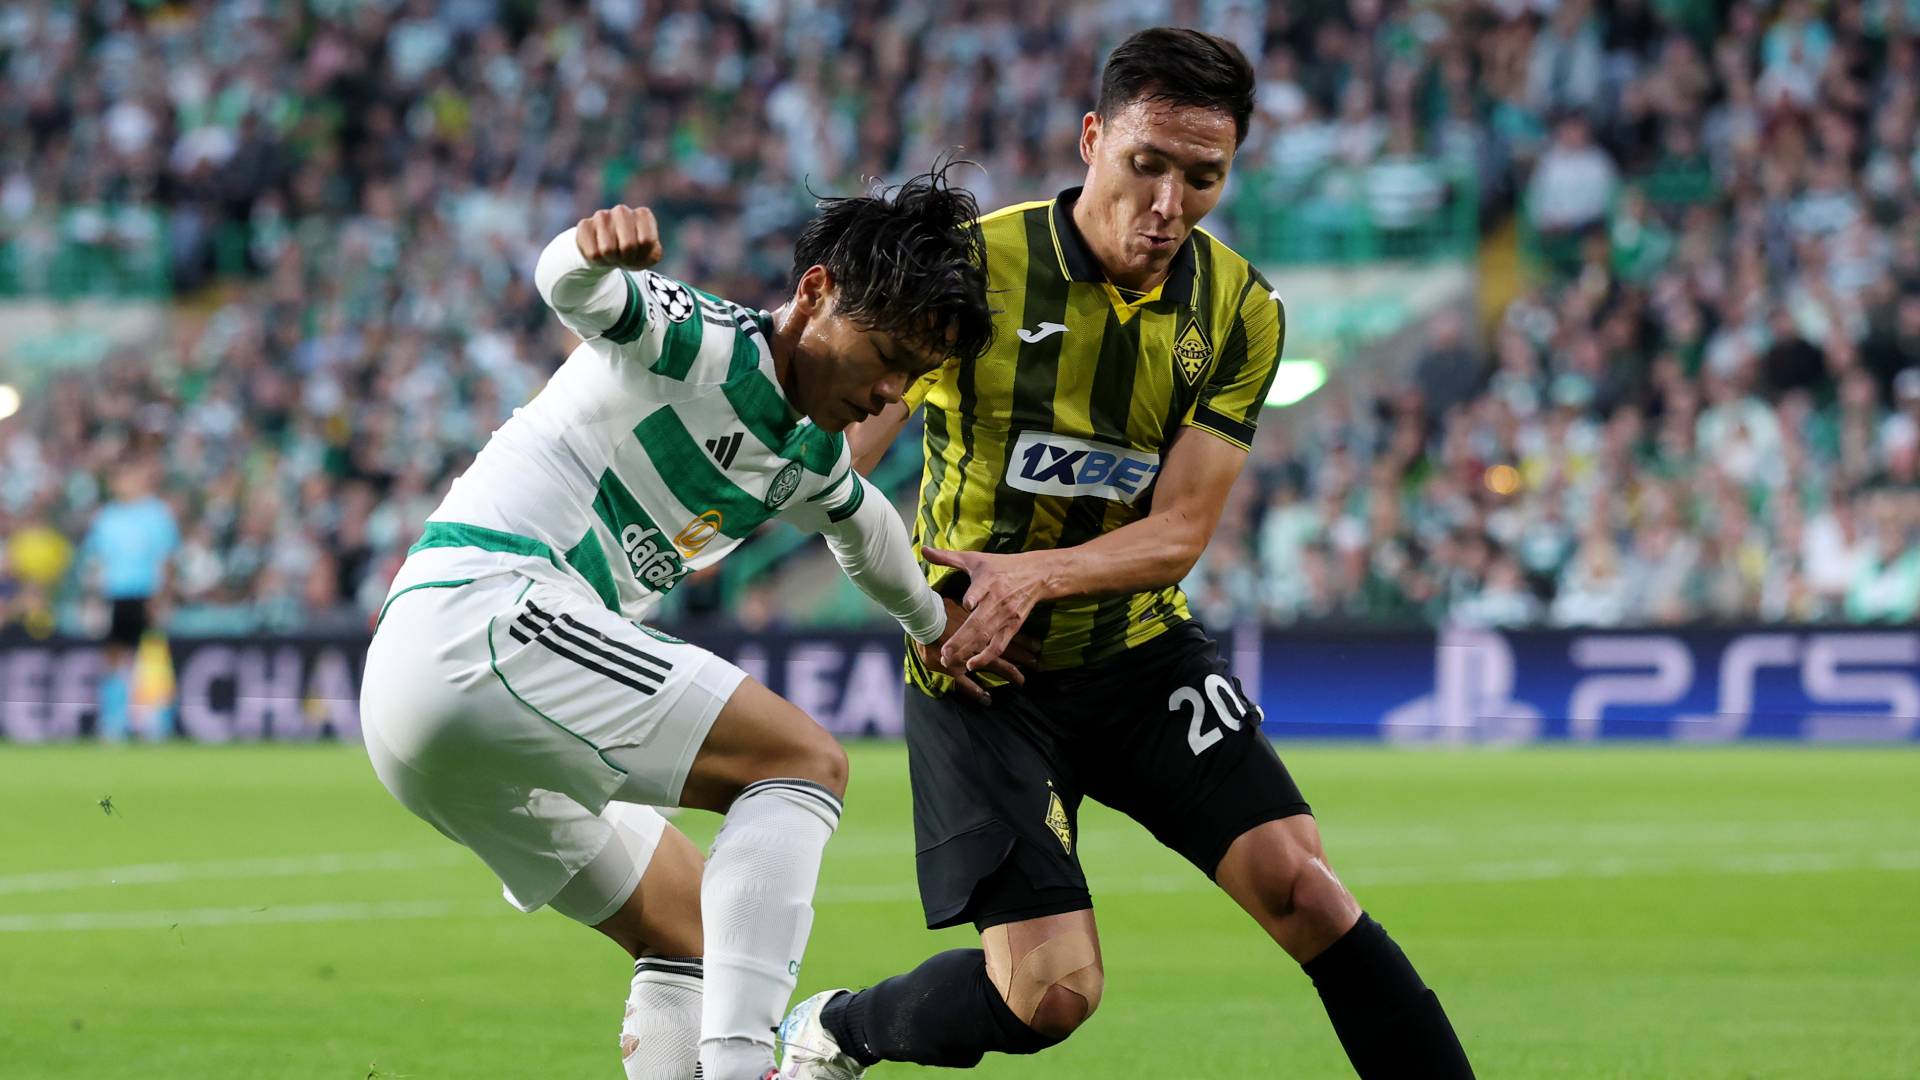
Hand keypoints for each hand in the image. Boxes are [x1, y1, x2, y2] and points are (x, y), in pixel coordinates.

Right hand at [575, 205, 662, 270]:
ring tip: (612, 254)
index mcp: (643, 214)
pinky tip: (600, 253)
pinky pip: (592, 253)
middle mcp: (622, 211)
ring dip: (611, 259)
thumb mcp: (649, 256)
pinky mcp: (584, 225)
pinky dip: (598, 260)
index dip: (643, 255)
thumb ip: (654, 254)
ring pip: (608, 249)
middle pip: (628, 245)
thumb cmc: (632, 252)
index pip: (647, 241)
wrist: (607, 253)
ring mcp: (602, 216)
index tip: (639, 253)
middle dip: (626, 258)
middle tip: (624, 256)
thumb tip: (644, 245)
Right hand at [915, 596, 1040, 705]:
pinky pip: (966, 684)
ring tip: (1022, 681)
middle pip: (1007, 652)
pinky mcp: (952, 669)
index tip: (1038, 647)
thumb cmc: (942, 608)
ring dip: (1009, 674)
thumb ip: (977, 604)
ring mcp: (967, 658)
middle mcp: (980, 644)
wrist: (923, 619)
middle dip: (1024, 659)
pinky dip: (976, 692)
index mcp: (984, 627)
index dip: (1025, 642)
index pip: (1009, 634)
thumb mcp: (964, 602)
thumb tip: (986, 603)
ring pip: (994, 667)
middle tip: (1038, 665)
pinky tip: (987, 699)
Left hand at [922, 547, 1050, 674]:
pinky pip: (999, 645)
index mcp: (988, 580)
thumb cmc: (1001, 566)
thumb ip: (948, 557)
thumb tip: (924, 550)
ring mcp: (1005, 616)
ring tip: (949, 661)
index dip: (974, 597)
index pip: (981, 590)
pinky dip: (986, 656)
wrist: (1036, 575)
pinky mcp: (1013, 626)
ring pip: (986, 637)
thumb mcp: (975, 559)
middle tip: (944, 654)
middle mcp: (997, 600)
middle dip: (961, 639)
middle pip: (978, 622)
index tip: (967, 603)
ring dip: (968, 651)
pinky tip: (971, 665)